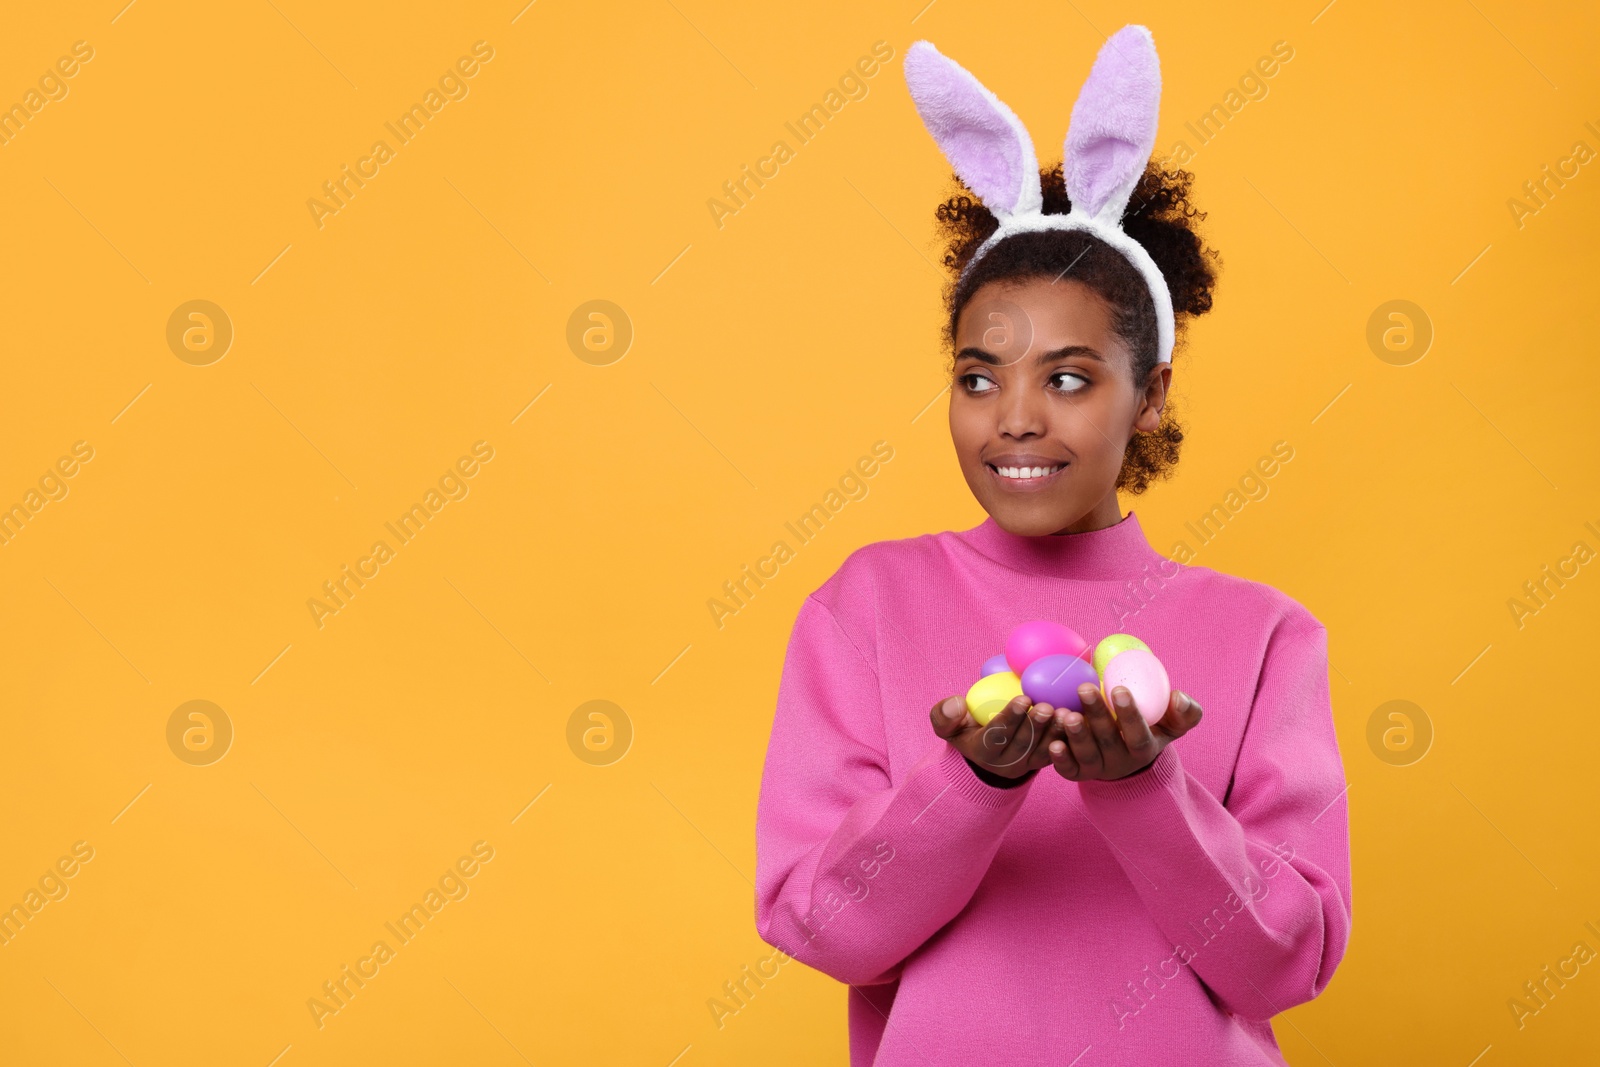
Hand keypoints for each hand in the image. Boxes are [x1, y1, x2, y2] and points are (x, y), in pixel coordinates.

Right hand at [929, 694, 1070, 780]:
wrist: (986, 750)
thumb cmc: (967, 729)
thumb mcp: (946, 725)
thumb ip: (944, 715)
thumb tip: (958, 704)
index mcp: (982, 751)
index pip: (997, 736)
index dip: (1010, 718)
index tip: (1022, 698)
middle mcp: (1005, 764)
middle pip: (1023, 744)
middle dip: (1036, 725)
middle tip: (1047, 705)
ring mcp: (1026, 765)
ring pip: (1043, 751)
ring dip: (1055, 732)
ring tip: (1066, 713)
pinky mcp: (1043, 763)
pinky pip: (1057, 753)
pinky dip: (1067, 738)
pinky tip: (1078, 721)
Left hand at [1051, 683, 1202, 781]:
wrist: (1126, 754)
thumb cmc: (1151, 729)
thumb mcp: (1173, 723)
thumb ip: (1185, 712)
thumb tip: (1179, 698)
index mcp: (1144, 748)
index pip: (1138, 734)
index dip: (1130, 714)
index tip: (1119, 689)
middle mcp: (1120, 762)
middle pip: (1108, 741)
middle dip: (1097, 715)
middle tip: (1084, 688)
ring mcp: (1097, 769)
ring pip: (1086, 755)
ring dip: (1076, 735)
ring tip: (1067, 714)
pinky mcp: (1077, 773)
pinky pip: (1068, 770)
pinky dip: (1060, 759)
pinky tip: (1053, 742)